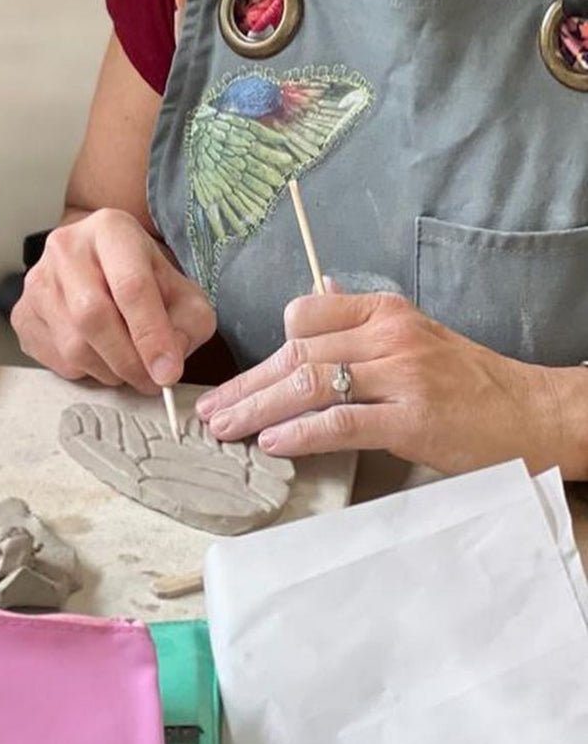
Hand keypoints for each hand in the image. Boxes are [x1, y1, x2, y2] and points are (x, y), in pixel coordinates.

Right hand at [10, 208, 215, 394]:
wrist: (100, 263)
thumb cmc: (143, 277)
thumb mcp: (182, 290)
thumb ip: (189, 323)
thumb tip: (165, 363)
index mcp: (111, 229)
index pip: (131, 286)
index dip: (152, 335)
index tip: (168, 372)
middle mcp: (66, 247)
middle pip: (93, 316)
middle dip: (129, 360)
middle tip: (152, 380)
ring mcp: (37, 280)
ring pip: (73, 345)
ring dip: (109, 370)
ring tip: (129, 364)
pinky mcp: (22, 313)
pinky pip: (55, 359)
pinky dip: (85, 371)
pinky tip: (101, 355)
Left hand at [195, 288, 571, 474]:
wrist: (531, 412)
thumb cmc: (467, 380)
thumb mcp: (412, 335)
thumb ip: (360, 323)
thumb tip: (314, 299)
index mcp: (382, 311)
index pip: (303, 316)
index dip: (265, 351)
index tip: (239, 380)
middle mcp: (387, 335)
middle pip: (296, 354)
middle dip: (247, 385)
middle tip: (211, 412)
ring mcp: (401, 375)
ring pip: (309, 385)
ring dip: (259, 409)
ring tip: (227, 430)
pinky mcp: (412, 419)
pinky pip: (342, 421)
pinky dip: (301, 432)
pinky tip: (273, 443)